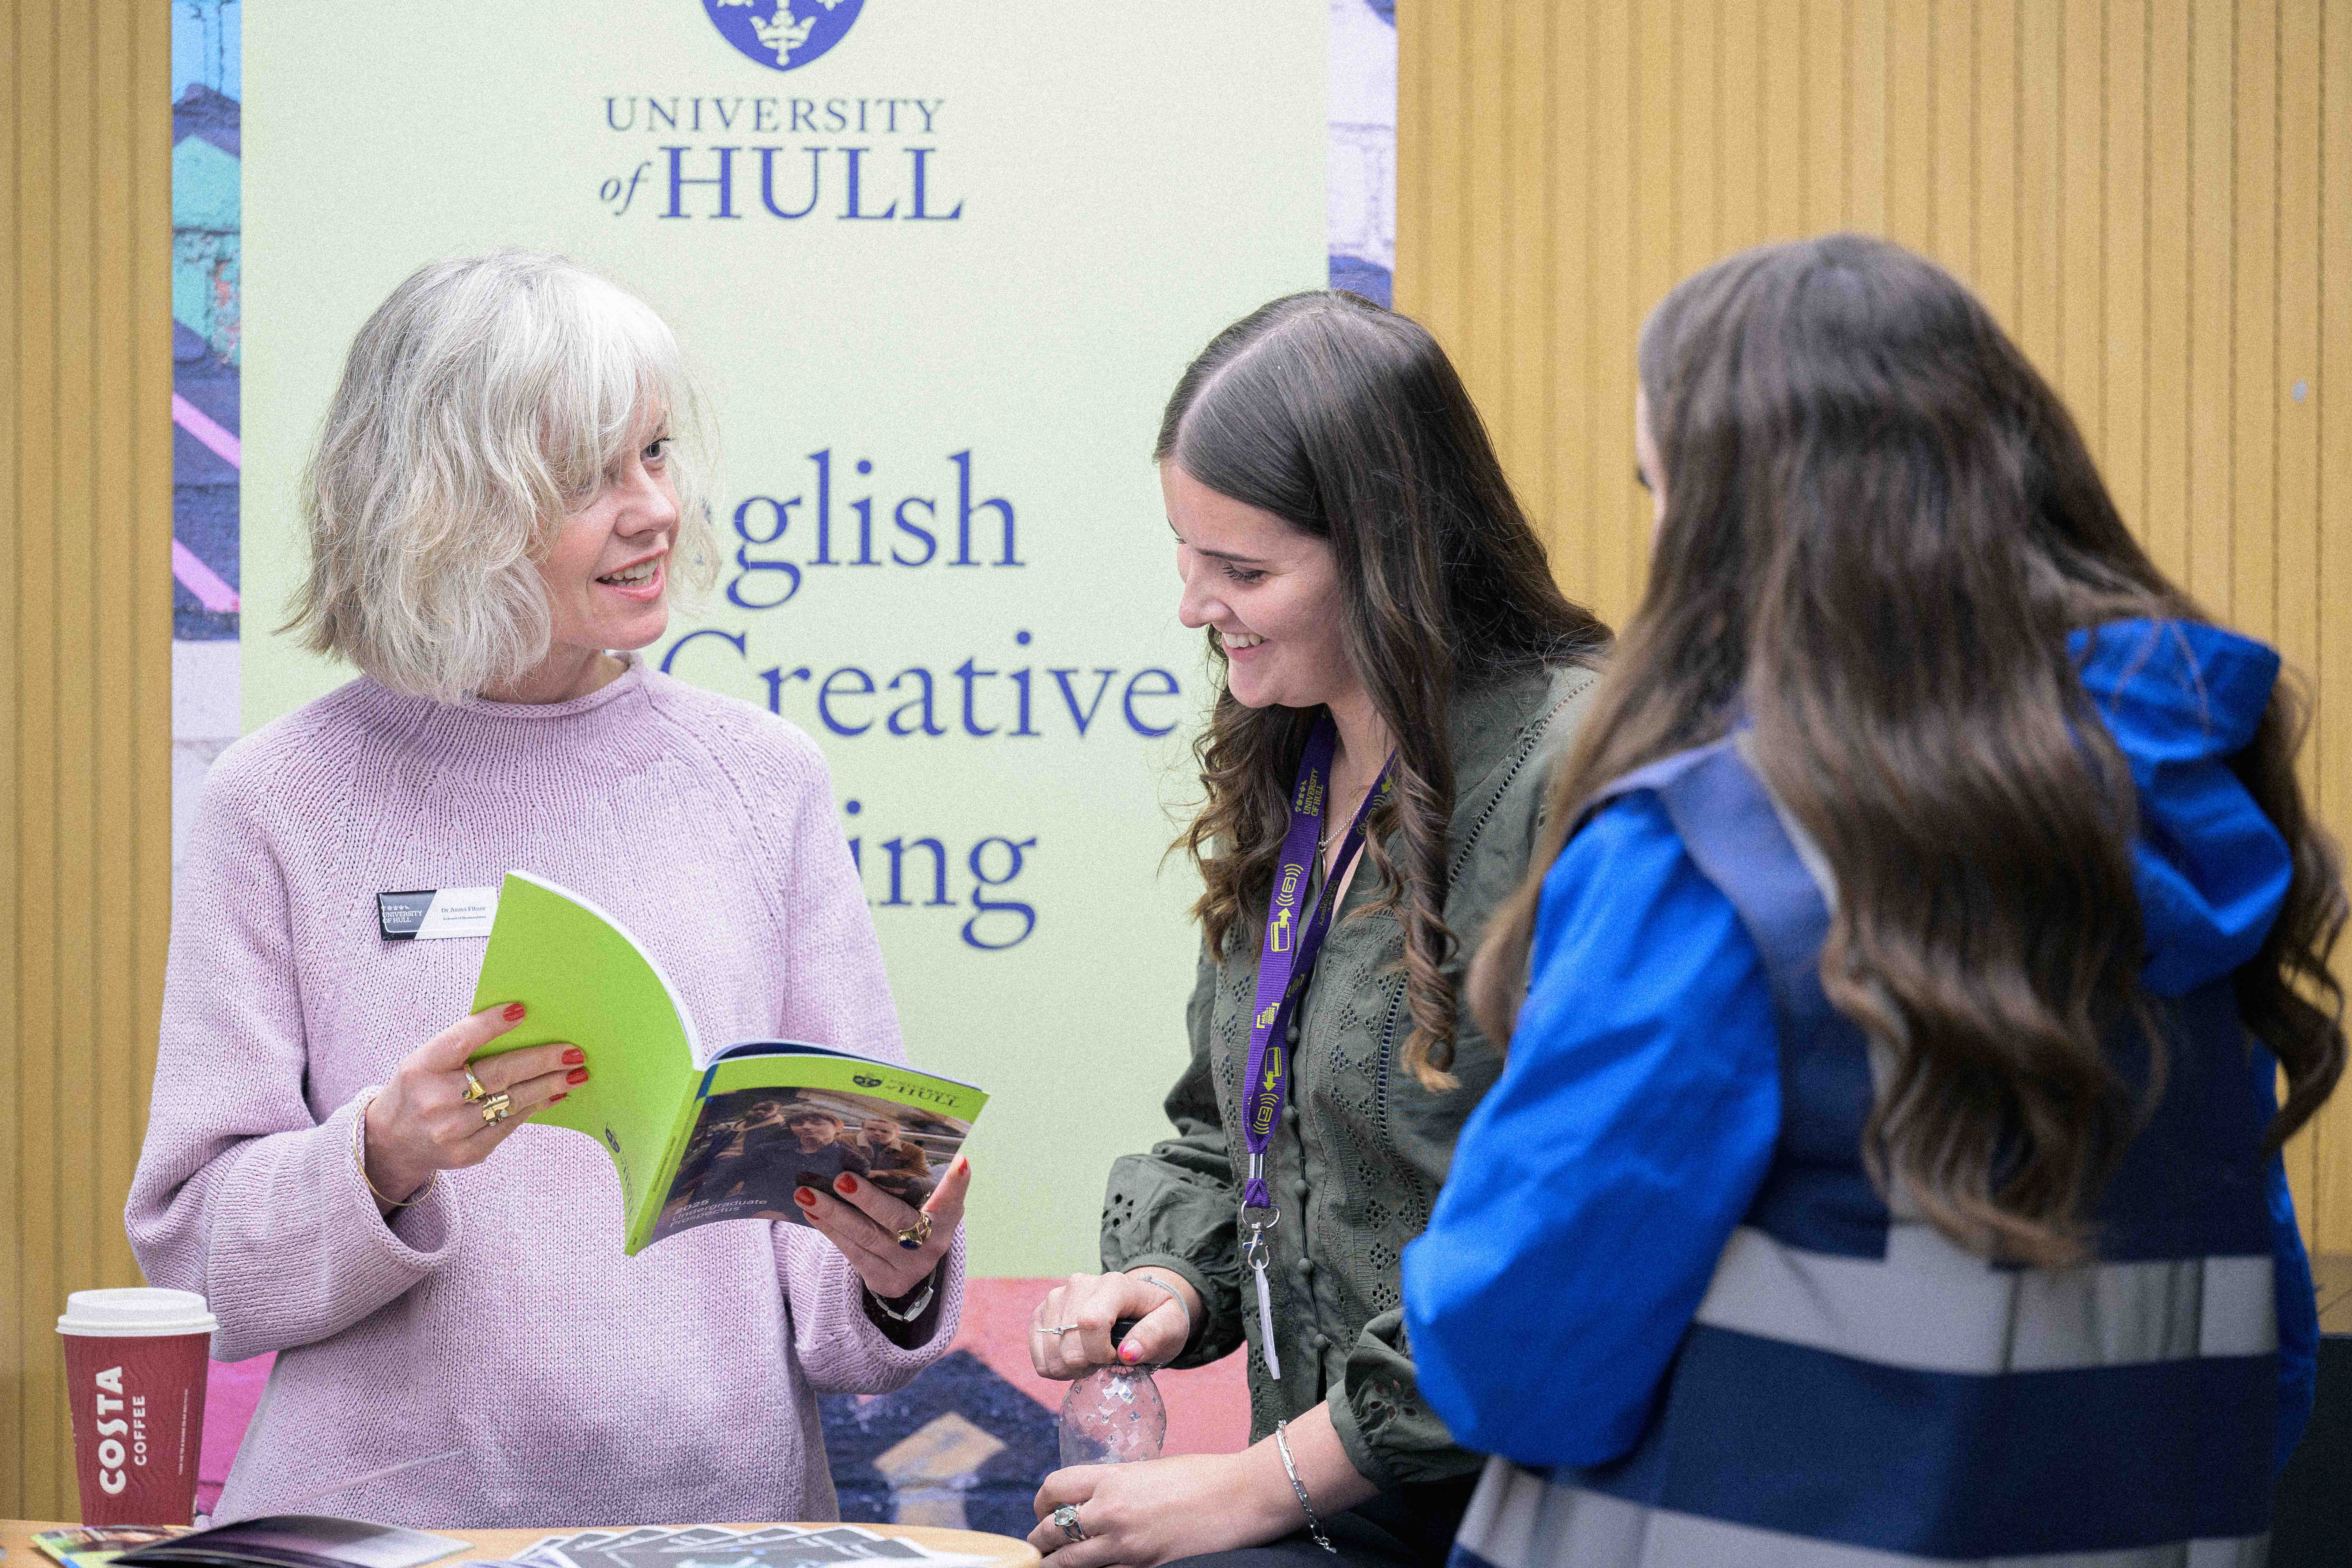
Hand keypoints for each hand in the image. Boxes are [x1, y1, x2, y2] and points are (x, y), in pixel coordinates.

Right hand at [361, 1003, 585, 1207]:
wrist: (391, 1141)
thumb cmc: (419, 1088)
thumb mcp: (426, 1061)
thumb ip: (463, 1046)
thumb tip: (520, 1024)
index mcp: (421, 1068)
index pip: (461, 1040)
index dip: (491, 1025)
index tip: (522, 1010)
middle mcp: (434, 1100)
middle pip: (499, 1074)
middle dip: (542, 1061)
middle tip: (574, 1052)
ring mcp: (451, 1131)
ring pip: (511, 1102)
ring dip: (549, 1086)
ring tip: (577, 1074)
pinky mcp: (467, 1153)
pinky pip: (509, 1125)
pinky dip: (535, 1107)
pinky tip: (555, 1094)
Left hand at [794, 1153, 968, 1299]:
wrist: (912, 1267)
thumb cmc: (917, 1219)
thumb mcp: (928, 1203)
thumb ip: (921, 1182)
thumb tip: (898, 1142)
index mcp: (946, 1221)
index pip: (952, 1200)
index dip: (956, 1183)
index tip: (960, 1161)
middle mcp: (930, 1247)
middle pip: (896, 1220)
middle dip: (867, 1199)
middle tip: (841, 1179)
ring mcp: (906, 1267)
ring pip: (865, 1237)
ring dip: (833, 1213)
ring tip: (806, 1193)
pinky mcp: (883, 1280)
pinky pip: (852, 1252)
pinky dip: (830, 1230)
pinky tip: (812, 1212)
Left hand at [1029, 1452, 1295, 1567]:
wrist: (1240, 1497)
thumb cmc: (1201, 1476)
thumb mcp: (1149, 1470)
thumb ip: (1118, 1485)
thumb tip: (1096, 1501)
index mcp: (1111, 1479)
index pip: (1054, 1488)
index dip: (1041, 1502)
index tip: (1042, 1510)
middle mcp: (1110, 1512)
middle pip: (1052, 1530)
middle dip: (1040, 1540)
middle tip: (1040, 1546)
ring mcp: (1125, 1545)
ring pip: (1069, 1563)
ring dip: (1056, 1564)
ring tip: (1051, 1565)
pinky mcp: (1143, 1567)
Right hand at [1030, 1269, 1200, 1377]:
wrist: (1140, 1305)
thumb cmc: (1157, 1317)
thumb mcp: (1171, 1326)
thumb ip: (1154, 1336)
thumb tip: (1128, 1353)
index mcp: (1113, 1284)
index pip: (1091, 1322)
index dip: (1100, 1353)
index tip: (1118, 1358)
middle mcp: (1079, 1284)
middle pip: (1068, 1342)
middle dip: (1087, 1365)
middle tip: (1106, 1361)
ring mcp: (1057, 1296)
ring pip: (1050, 1352)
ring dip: (1071, 1367)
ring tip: (1092, 1358)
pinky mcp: (1042, 1312)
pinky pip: (1038, 1353)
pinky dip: (1055, 1365)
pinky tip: (1075, 1357)